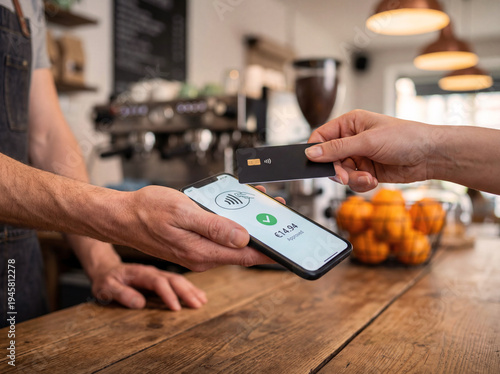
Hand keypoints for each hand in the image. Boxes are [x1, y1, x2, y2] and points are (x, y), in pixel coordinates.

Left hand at [90, 262, 206, 310]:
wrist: (106, 269)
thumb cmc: (105, 280)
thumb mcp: (105, 288)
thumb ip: (120, 294)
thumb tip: (139, 303)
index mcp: (140, 273)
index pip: (158, 282)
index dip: (168, 294)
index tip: (176, 309)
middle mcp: (152, 271)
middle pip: (173, 279)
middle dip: (186, 292)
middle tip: (198, 305)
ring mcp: (157, 274)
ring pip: (178, 279)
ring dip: (191, 289)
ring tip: (202, 300)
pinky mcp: (160, 278)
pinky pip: (177, 282)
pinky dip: (189, 288)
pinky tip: (199, 295)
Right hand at [112, 186, 281, 271]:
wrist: (121, 217)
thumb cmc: (147, 211)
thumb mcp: (182, 212)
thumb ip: (214, 227)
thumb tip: (242, 237)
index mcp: (201, 252)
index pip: (245, 256)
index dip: (268, 249)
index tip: (285, 243)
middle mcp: (201, 257)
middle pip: (241, 250)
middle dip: (261, 234)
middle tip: (275, 213)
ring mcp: (196, 253)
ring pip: (230, 244)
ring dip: (246, 229)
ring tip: (259, 207)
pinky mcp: (192, 246)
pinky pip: (218, 239)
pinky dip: (230, 227)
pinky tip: (233, 213)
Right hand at [305, 110, 436, 191]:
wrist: (430, 156)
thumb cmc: (406, 138)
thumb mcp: (368, 141)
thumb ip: (337, 148)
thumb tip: (312, 153)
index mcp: (349, 124)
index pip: (321, 137)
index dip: (316, 151)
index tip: (316, 164)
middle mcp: (352, 140)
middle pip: (329, 159)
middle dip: (337, 170)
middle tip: (345, 176)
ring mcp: (359, 156)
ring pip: (340, 173)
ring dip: (352, 179)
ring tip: (368, 177)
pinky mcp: (367, 171)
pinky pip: (353, 182)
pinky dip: (361, 184)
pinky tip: (374, 180)